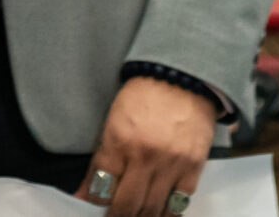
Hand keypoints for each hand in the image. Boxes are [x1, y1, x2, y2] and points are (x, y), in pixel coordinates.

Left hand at [81, 77, 215, 216]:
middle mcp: (145, 155)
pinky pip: (179, 203)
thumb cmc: (144, 95)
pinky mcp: (193, 166)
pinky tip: (159, 214)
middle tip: (114, 216)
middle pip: (126, 206)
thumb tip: (85, 193)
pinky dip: (167, 214)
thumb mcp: (112, 120)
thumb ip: (101, 160)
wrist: (182, 76)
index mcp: (119, 141)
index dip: (94, 203)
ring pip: (152, 210)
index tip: (94, 206)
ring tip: (135, 216)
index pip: (101, 189)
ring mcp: (171, 163)